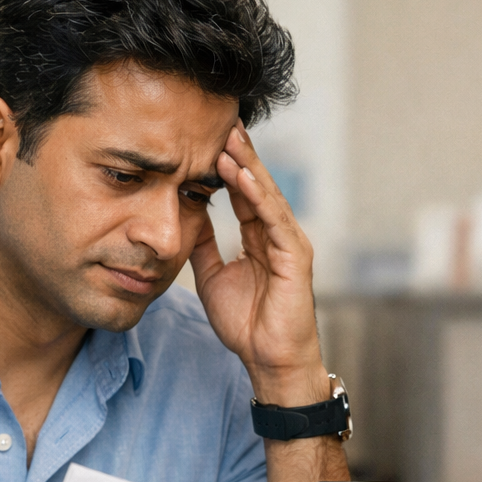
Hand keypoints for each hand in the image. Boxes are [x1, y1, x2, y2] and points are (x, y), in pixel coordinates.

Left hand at [191, 123, 325, 405]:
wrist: (269, 361)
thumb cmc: (247, 325)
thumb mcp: (212, 277)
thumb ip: (204, 245)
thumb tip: (185, 216)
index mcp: (261, 238)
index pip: (243, 192)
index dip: (226, 165)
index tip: (206, 136)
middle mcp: (278, 235)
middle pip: (257, 185)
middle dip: (239, 153)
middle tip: (220, 121)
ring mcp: (290, 243)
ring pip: (267, 196)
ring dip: (248, 167)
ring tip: (228, 138)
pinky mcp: (296, 257)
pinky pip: (275, 220)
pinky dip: (259, 197)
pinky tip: (243, 176)